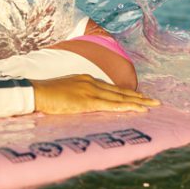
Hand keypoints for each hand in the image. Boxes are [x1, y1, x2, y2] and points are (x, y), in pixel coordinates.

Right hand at [32, 74, 159, 113]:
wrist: (35, 91)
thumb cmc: (45, 94)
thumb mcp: (64, 91)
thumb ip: (75, 95)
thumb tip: (81, 104)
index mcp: (85, 79)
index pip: (110, 87)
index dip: (126, 92)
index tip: (139, 95)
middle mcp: (91, 82)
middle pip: (119, 91)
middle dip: (138, 96)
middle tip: (154, 101)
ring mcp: (90, 91)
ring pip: (119, 97)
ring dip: (138, 101)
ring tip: (152, 105)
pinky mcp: (87, 101)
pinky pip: (111, 105)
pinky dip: (127, 106)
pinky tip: (138, 109)